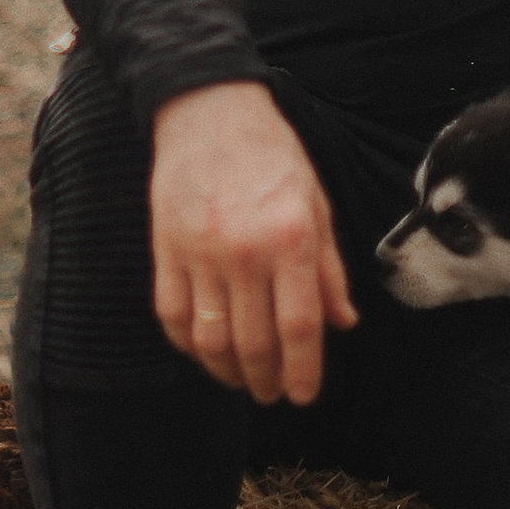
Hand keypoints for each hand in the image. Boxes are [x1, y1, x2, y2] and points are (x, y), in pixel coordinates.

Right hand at [148, 81, 357, 401]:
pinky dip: (189, 346)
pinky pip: (174, 317)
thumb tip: (344, 323)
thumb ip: (329, 268)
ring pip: (210, 340)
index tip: (304, 396)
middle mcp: (245, 251)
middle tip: (273, 394)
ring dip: (228, 373)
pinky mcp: (165, 251)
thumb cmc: (273, 155)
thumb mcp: (317, 204)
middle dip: (267, 381)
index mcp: (291, 237)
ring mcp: (199, 253)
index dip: (303, 372)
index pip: (299, 326)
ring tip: (243, 380)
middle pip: (254, 343)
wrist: (210, 111)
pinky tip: (207, 352)